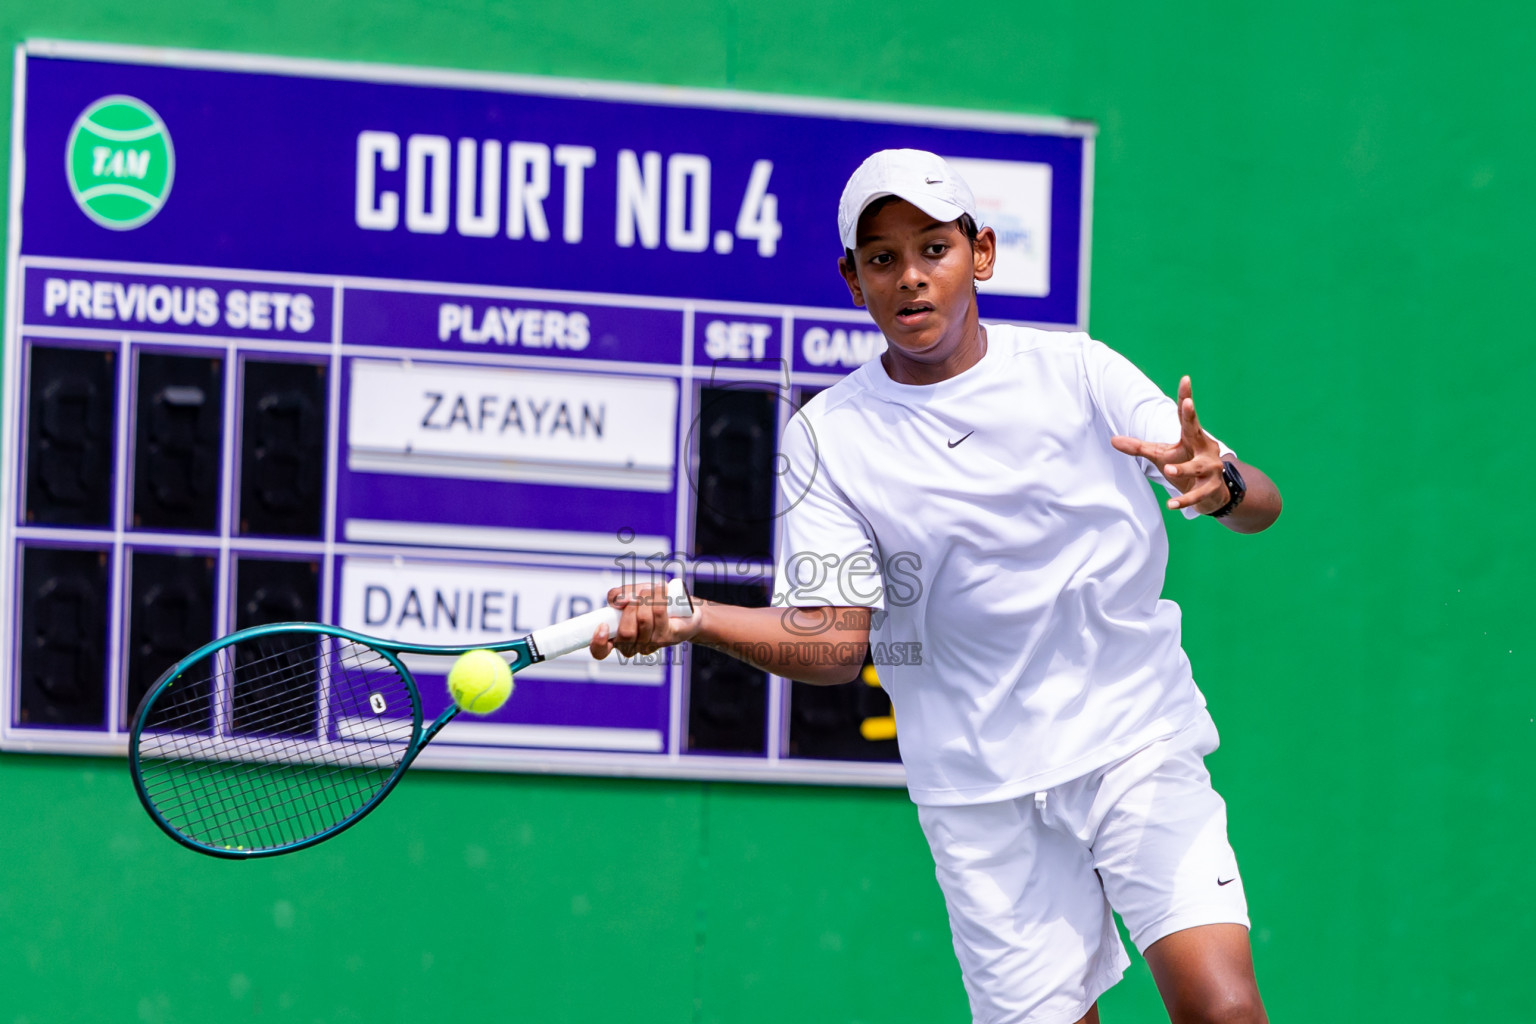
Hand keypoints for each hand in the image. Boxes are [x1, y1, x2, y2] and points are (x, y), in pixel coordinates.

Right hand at [589, 581, 702, 659]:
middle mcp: (632, 646)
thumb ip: (616, 595)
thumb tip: (618, 602)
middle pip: (626, 634)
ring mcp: (651, 644)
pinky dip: (658, 597)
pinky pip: (659, 615)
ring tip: (650, 589)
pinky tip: (661, 589)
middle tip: (636, 597)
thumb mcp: (629, 593)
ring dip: (646, 599)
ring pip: (643, 622)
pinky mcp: (667, 637)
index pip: (600, 652)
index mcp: (616, 638)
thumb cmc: (651, 602)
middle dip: (630, 609)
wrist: (682, 607)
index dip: (598, 642)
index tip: (603, 626)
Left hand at [1110, 375, 1231, 513]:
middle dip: (1192, 418)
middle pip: (1197, 431)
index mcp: (1191, 437)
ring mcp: (1210, 468)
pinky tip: (1171, 505)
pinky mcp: (1211, 488)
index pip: (1186, 415)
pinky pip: (1197, 494)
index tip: (1184, 379)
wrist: (1212, 493)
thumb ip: (1139, 447)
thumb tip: (1112, 440)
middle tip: (1188, 404)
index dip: (1185, 397)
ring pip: (1197, 467)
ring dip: (1184, 469)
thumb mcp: (1160, 455)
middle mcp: (1204, 448)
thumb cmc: (1183, 466)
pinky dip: (1184, 500)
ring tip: (1169, 471)